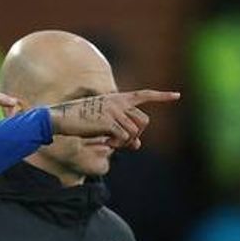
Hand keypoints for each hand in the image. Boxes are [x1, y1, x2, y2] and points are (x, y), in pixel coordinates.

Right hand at [49, 89, 179, 149]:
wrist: (62, 118)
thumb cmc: (79, 121)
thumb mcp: (103, 123)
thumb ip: (122, 131)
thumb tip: (138, 145)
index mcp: (118, 98)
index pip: (145, 95)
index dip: (162, 96)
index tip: (177, 95)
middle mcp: (119, 103)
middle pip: (143, 121)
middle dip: (138, 134)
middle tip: (124, 143)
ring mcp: (114, 111)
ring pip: (134, 132)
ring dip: (124, 142)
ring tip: (109, 142)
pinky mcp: (107, 121)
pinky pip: (122, 137)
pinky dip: (117, 144)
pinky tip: (106, 143)